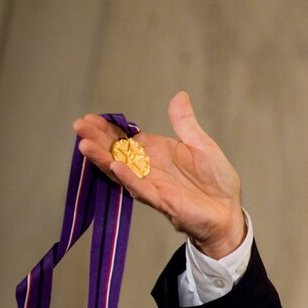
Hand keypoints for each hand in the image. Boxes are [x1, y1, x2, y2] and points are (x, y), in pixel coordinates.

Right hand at [74, 91, 244, 258]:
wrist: (228, 211)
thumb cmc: (216, 180)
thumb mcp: (202, 145)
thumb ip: (185, 123)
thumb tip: (179, 95)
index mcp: (157, 152)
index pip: (126, 138)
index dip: (108, 129)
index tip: (89, 118)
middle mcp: (149, 168)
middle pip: (117, 152)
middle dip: (97, 140)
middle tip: (78, 126)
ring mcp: (153, 185)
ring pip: (122, 171)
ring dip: (104, 159)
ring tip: (84, 146)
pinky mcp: (163, 201)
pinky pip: (142, 189)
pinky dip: (130, 178)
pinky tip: (116, 166)